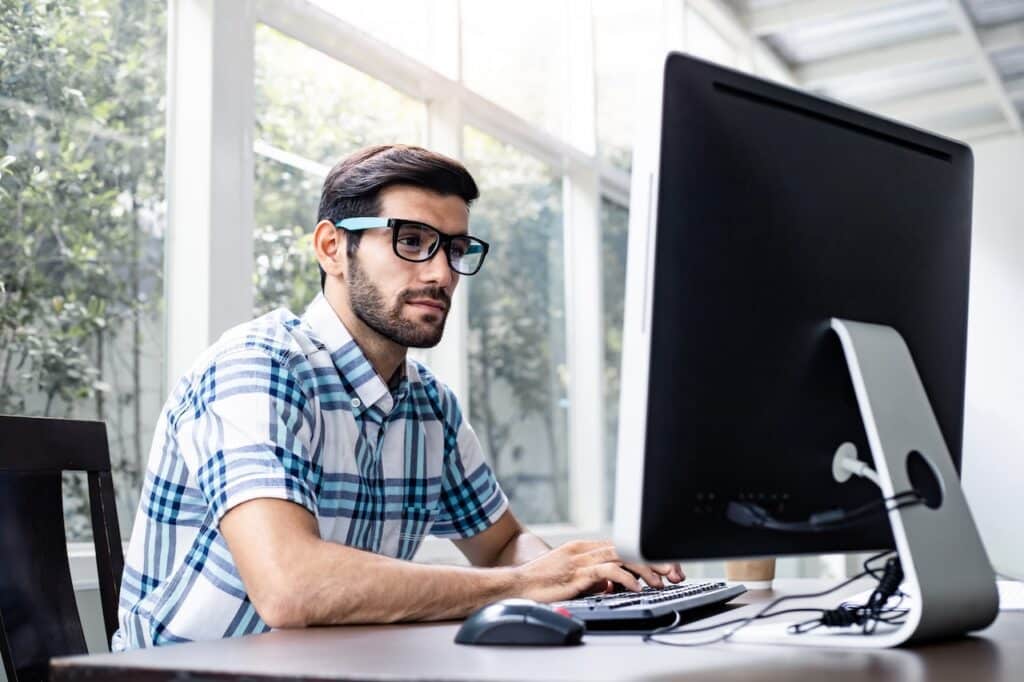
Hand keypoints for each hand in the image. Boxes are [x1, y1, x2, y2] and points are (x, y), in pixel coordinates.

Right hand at [510, 540, 684, 602]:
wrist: (515, 586)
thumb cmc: (540, 584)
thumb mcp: (573, 579)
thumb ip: (594, 579)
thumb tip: (613, 585)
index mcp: (584, 548)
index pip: (623, 547)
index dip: (647, 556)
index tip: (665, 568)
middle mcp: (585, 549)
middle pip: (628, 548)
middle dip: (654, 559)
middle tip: (675, 571)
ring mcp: (581, 559)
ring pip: (623, 556)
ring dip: (646, 569)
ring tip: (662, 581)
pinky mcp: (577, 572)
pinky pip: (608, 571)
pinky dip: (627, 578)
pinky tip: (638, 588)